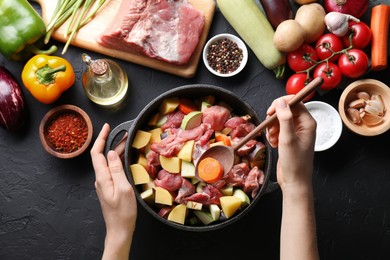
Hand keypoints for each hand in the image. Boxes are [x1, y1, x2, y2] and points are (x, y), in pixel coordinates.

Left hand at [91, 123, 136, 258]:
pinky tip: (126, 158)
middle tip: (124, 133)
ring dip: (116, 150)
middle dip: (111, 142)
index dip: (100, 138)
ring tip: (127, 142)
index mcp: (102, 178)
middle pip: (102, 156)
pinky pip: (112, 169)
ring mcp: (104, 183)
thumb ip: (117, 170)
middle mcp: (101, 179)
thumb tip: (112, 153)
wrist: (119, 230)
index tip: (107, 127)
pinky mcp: (109, 187)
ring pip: (108, 162)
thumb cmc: (123, 212)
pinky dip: (118, 160)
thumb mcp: (123, 189)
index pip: (97, 153)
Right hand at [266, 97, 318, 259]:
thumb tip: (281, 102)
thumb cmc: (295, 162)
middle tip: (270, 128)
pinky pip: (279, 129)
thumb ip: (285, 118)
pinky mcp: (290, 138)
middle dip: (275, 118)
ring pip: (280, 120)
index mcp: (308, 123)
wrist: (294, 181)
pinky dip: (273, 134)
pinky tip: (273, 144)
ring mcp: (297, 132)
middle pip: (286, 110)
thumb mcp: (287, 138)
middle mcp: (304, 125)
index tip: (270, 112)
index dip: (281, 104)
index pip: (295, 103)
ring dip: (273, 127)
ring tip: (273, 139)